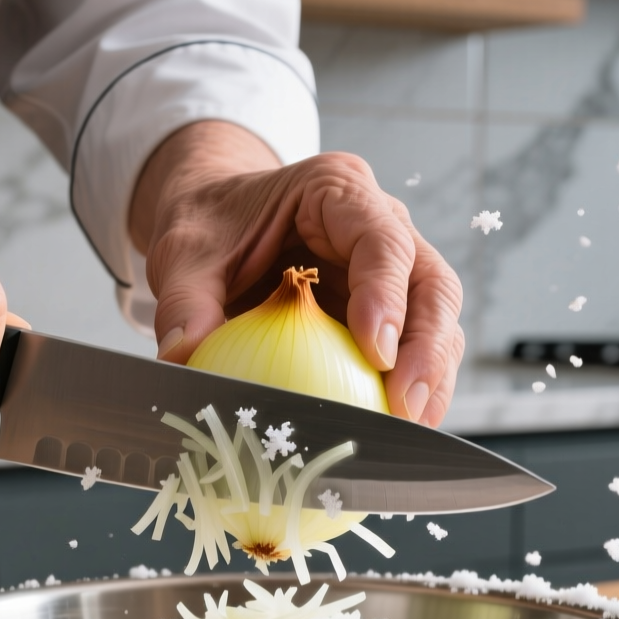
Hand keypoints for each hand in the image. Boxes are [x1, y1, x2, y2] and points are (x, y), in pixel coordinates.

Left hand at [129, 121, 464, 426]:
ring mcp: (392, 268)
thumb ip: (185, 300)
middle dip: (427, 348)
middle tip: (403, 406)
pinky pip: (415, 348)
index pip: (383, 238)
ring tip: (406, 427)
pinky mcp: (389, 309)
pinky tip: (394, 427)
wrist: (217, 223)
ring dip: (430, 376)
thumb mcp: (184, 253)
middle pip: (432, 283)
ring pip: (436, 319)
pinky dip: (412, 388)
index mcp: (337, 190)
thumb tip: (181, 356)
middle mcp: (379, 223)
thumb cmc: (209, 226)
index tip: (377, 352)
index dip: (388, 295)